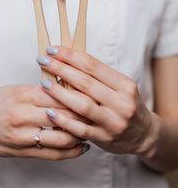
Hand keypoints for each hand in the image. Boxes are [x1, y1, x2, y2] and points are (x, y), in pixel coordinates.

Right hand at [0, 85, 89, 159]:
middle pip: (63, 115)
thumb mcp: (15, 89)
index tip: (94, 94)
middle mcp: (23, 116)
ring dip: (81, 134)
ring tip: (93, 128)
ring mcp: (23, 136)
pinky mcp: (23, 152)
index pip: (58, 94)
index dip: (79, 95)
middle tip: (100, 111)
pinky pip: (53, 154)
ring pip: (62, 137)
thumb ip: (40, 91)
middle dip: (85, 114)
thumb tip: (68, 89)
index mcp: (22, 95)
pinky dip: (72, 152)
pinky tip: (82, 146)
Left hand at [37, 46, 159, 157]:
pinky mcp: (104, 138)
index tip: (52, 49)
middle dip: (60, 69)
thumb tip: (66, 59)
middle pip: (85, 82)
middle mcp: (121, 102)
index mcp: (124, 84)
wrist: (144, 135)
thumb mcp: (120, 87)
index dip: (70, 55)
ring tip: (43, 83)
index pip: (93, 65)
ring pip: (83, 105)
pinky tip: (50, 112)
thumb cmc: (125, 105)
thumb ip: (98, 76)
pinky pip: (80, 129)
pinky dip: (64, 120)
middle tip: (42, 60)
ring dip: (60, 93)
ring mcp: (113, 122)